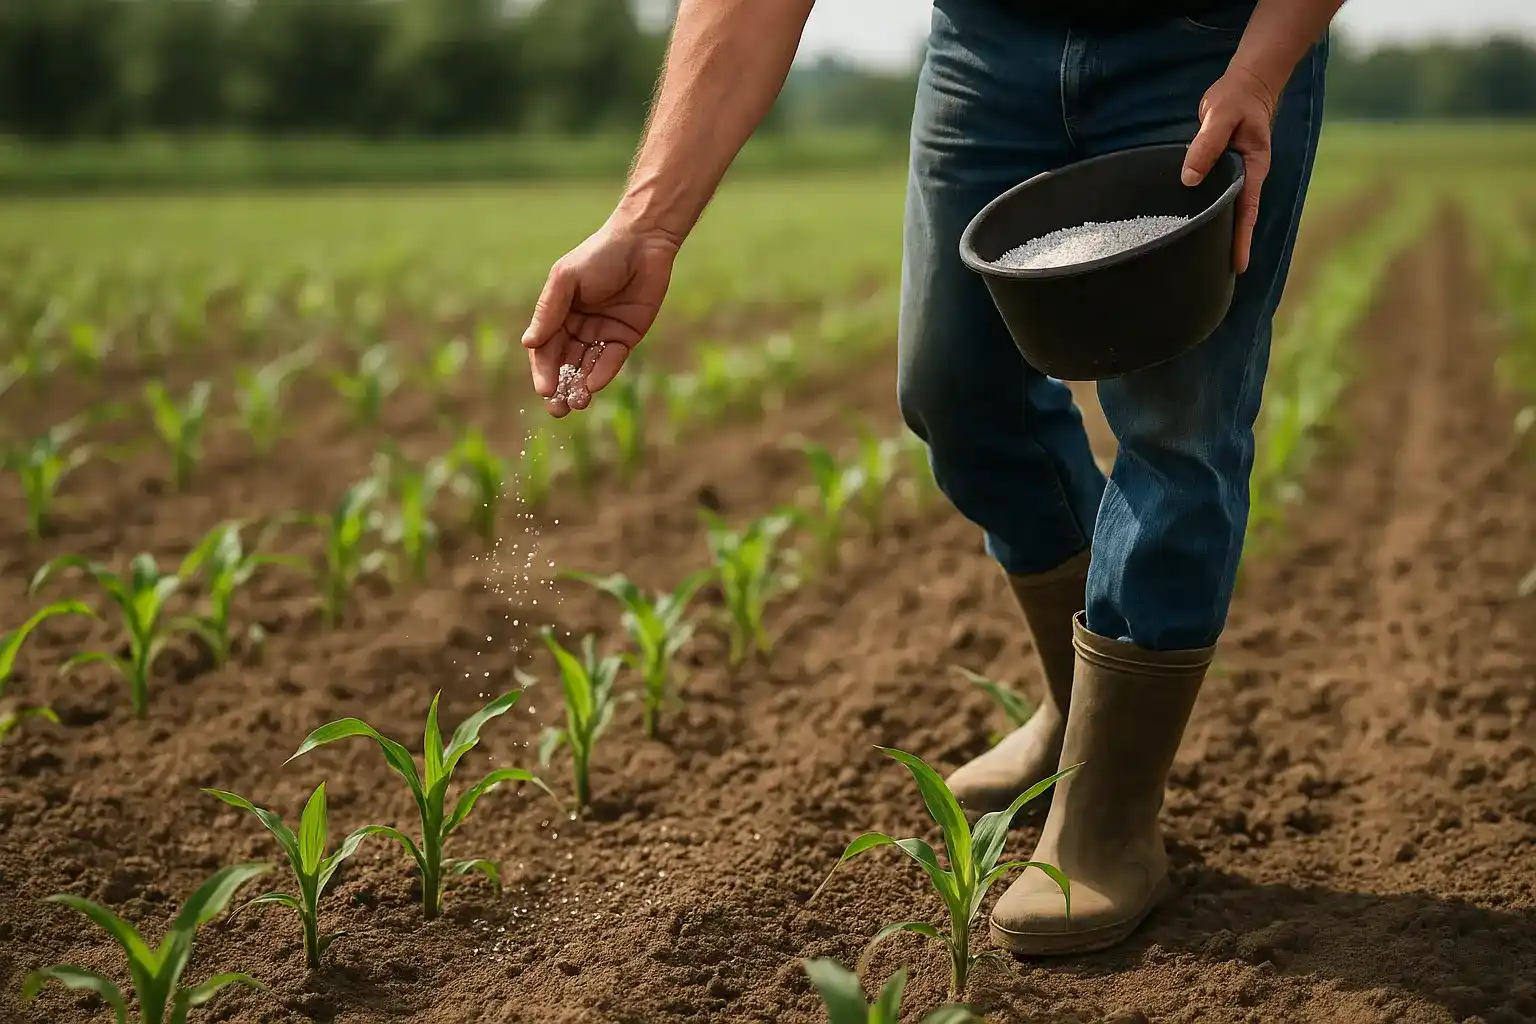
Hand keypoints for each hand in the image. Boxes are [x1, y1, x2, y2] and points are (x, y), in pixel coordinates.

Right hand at [521, 217, 679, 416]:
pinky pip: (611, 360)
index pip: (545, 348)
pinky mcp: (625, 337)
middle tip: (557, 409)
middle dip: (560, 387)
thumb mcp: (567, 279)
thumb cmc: (598, 255)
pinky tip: (594, 385)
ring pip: (587, 367)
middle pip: (564, 363)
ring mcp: (601, 333)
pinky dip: (603, 373)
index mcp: (557, 313)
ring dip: (580, 386)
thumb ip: (549, 310)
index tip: (543, 389)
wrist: (643, 243)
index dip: (543, 370)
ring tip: (577, 403)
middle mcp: (577, 327)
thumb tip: (528, 343)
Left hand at [1181, 65, 1277, 273]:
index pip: (1246, 211)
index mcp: (1252, 169)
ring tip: (1202, 260)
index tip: (1239, 266)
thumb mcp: (1220, 116)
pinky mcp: (1220, 169)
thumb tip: (1188, 178)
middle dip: (1229, 245)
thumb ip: (1206, 144)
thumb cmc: (1237, 98)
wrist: (1247, 83)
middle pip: (1237, 217)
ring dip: (1216, 231)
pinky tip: (1192, 225)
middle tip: (1215, 276)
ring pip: (1224, 208)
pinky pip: (1213, 195)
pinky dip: (1206, 211)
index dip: (1241, 239)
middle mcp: (1245, 177)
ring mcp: (1233, 175)